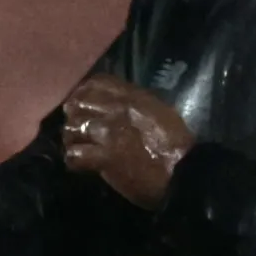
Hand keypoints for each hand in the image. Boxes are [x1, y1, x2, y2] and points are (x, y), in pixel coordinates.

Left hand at [60, 78, 191, 209]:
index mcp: (133, 97)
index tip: (82, 106)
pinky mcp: (104, 157)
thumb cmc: (176, 145)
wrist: (183, 172)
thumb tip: (116, 106)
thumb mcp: (159, 112)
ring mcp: (108, 133)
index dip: (83, 94)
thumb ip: (135, 105)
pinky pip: (75, 155)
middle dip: (73, 117)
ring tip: (78, 149)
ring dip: (72, 140)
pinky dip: (74, 161)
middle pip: (78, 104)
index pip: (96, 83)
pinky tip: (81, 165)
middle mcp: (117, 110)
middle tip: (77, 131)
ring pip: (72, 128)